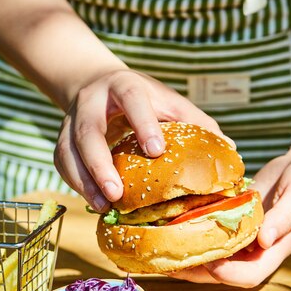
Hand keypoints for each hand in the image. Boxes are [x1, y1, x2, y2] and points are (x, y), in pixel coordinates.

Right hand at [54, 69, 226, 211]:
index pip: (132, 98)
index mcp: (123, 86)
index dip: (143, 123)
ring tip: (103, 206)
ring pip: (68, 152)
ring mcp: (70, 121)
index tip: (156, 151)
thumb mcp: (167, 100)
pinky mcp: (60, 140)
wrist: (93, 84)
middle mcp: (91, 102)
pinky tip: (94, 201)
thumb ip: (195, 121)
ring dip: (83, 181)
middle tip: (117, 193)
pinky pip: (62, 164)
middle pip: (89, 131)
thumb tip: (230, 151)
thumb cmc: (141, 99)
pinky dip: (76, 184)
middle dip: (100, 163)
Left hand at [168, 126, 290, 286]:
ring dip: (187, 255)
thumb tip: (264, 241)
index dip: (225, 274)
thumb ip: (284, 219)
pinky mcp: (230, 219)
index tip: (208, 260)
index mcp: (274, 250)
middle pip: (221, 272)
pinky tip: (171, 225)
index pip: (247, 276)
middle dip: (194, 271)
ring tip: (161, 250)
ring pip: (211, 254)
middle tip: (167, 263)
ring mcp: (241, 235)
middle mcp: (254, 249)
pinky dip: (191, 232)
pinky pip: (209, 232)